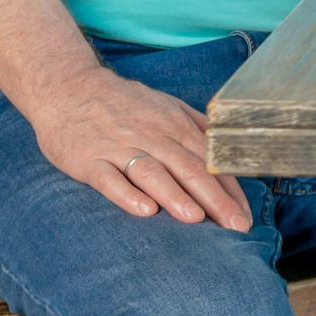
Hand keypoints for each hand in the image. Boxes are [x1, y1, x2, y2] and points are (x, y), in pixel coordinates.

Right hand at [25, 65, 251, 231]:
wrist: (69, 87)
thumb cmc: (124, 104)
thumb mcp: (167, 107)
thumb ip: (197, 129)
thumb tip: (228, 155)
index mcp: (175, 126)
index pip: (210, 161)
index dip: (231, 191)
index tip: (246, 219)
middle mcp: (153, 135)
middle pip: (189, 168)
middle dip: (216, 200)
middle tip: (236, 227)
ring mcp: (120, 146)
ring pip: (152, 172)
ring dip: (175, 196)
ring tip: (195, 219)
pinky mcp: (89, 158)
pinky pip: (109, 178)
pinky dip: (127, 194)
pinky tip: (143, 211)